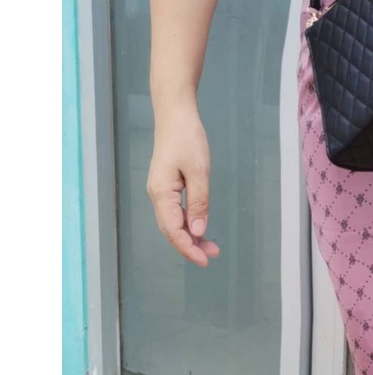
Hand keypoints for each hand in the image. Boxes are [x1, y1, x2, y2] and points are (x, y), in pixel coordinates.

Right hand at [146, 101, 220, 266]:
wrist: (175, 115)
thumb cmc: (187, 138)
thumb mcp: (199, 171)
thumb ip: (198, 202)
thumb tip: (197, 230)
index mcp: (161, 192)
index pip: (172, 229)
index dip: (187, 247)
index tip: (204, 259)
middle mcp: (157, 195)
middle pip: (171, 229)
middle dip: (190, 246)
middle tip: (213, 256)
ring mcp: (160, 191)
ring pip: (174, 222)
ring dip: (191, 236)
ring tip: (212, 248)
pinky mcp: (167, 187)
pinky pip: (175, 212)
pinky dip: (188, 224)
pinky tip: (200, 230)